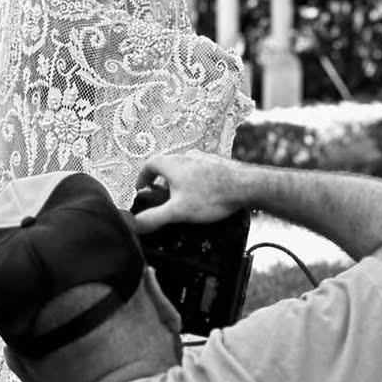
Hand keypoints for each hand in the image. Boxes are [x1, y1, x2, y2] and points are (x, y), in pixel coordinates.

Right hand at [132, 151, 246, 233]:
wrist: (246, 186)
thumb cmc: (213, 196)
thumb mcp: (178, 211)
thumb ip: (154, 218)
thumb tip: (135, 225)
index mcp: (173, 163)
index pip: (149, 165)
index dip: (142, 178)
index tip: (142, 190)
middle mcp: (187, 157)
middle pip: (167, 167)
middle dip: (162, 184)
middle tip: (163, 200)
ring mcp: (204, 159)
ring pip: (185, 169)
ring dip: (180, 183)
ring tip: (184, 201)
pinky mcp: (218, 165)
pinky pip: (201, 173)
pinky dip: (196, 183)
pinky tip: (204, 197)